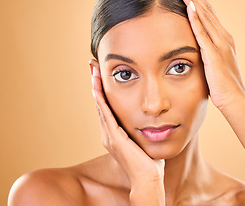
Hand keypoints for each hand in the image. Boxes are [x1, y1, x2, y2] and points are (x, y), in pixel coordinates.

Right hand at [90, 61, 164, 204]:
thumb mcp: (143, 140)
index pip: (106, 107)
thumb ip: (141, 129)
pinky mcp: (115, 139)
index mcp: (114, 134)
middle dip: (96, 84)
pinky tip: (97, 89)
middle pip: (100, 104)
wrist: (148, 179)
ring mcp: (109, 137)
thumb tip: (150, 120)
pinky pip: (106, 116)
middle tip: (93, 66)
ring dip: (96, 88)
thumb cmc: (148, 162)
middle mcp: (108, 134)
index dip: (103, 90)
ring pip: (100, 107)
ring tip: (93, 71)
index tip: (101, 74)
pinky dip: (101, 102)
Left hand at [178, 0, 244, 111]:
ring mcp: (220, 44)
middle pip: (207, 11)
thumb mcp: (216, 66)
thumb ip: (210, 54)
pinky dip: (196, 18)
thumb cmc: (225, 86)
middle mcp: (224, 38)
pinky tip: (189, 6)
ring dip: (194, 0)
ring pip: (205, 17)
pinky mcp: (214, 54)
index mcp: (224, 40)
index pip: (210, 16)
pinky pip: (203, 32)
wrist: (235, 100)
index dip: (200, 1)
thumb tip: (200, 50)